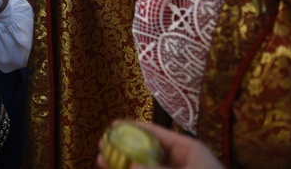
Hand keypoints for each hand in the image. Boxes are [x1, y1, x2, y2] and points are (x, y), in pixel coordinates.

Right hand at [97, 121, 223, 168]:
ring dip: (123, 164)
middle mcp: (180, 161)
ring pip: (144, 167)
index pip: (158, 133)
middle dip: (123, 147)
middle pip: (147, 150)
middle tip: (103, 144)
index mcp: (189, 150)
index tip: (114, 125)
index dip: (135, 127)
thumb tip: (131, 164)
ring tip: (101, 160)